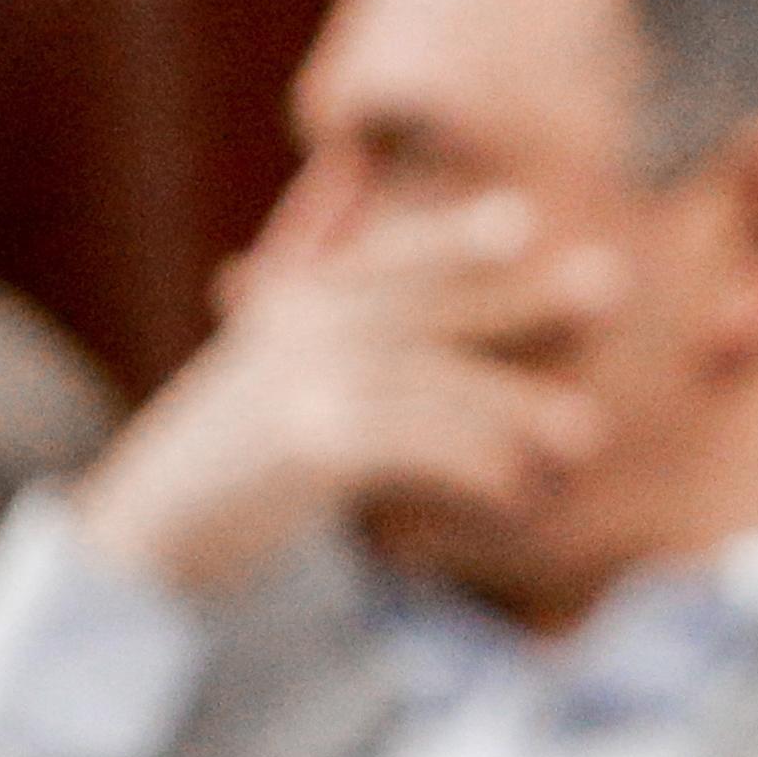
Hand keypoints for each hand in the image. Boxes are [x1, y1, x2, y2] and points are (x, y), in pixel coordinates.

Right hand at [71, 191, 620, 599]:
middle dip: (521, 299)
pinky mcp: (306, 443)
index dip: (451, 240)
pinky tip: (520, 490)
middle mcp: (298, 327)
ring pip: (434, 383)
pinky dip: (474, 467)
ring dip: (514, 410)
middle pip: (431, 308)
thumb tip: (435, 330)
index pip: (386, 261)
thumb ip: (340, 341)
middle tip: (610, 287)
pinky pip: (413, 446)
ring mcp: (299, 379)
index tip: (521, 222)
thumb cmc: (234, 463)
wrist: (148, 534)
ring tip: (585, 435)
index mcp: (294, 304)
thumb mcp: (276, 382)